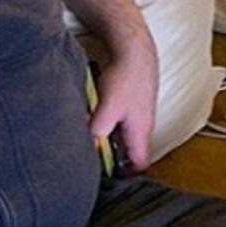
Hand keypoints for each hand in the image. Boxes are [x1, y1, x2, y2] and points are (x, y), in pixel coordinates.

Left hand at [88, 31, 157, 171]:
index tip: (110, 178)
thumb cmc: (125, 77)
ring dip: (104, 135)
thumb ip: (98, 129)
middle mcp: (141, 124)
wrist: (132, 48)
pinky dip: (102, 120)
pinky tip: (88, 113)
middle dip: (111, 155)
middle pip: (128, 150)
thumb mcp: (109, 107)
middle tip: (89, 156)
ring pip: (119, 133)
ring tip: (85, 134)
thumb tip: (89, 144)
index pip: (140, 164)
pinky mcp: (126, 100)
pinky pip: (114, 118)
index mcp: (140, 131)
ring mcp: (135, 112)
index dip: (128, 175)